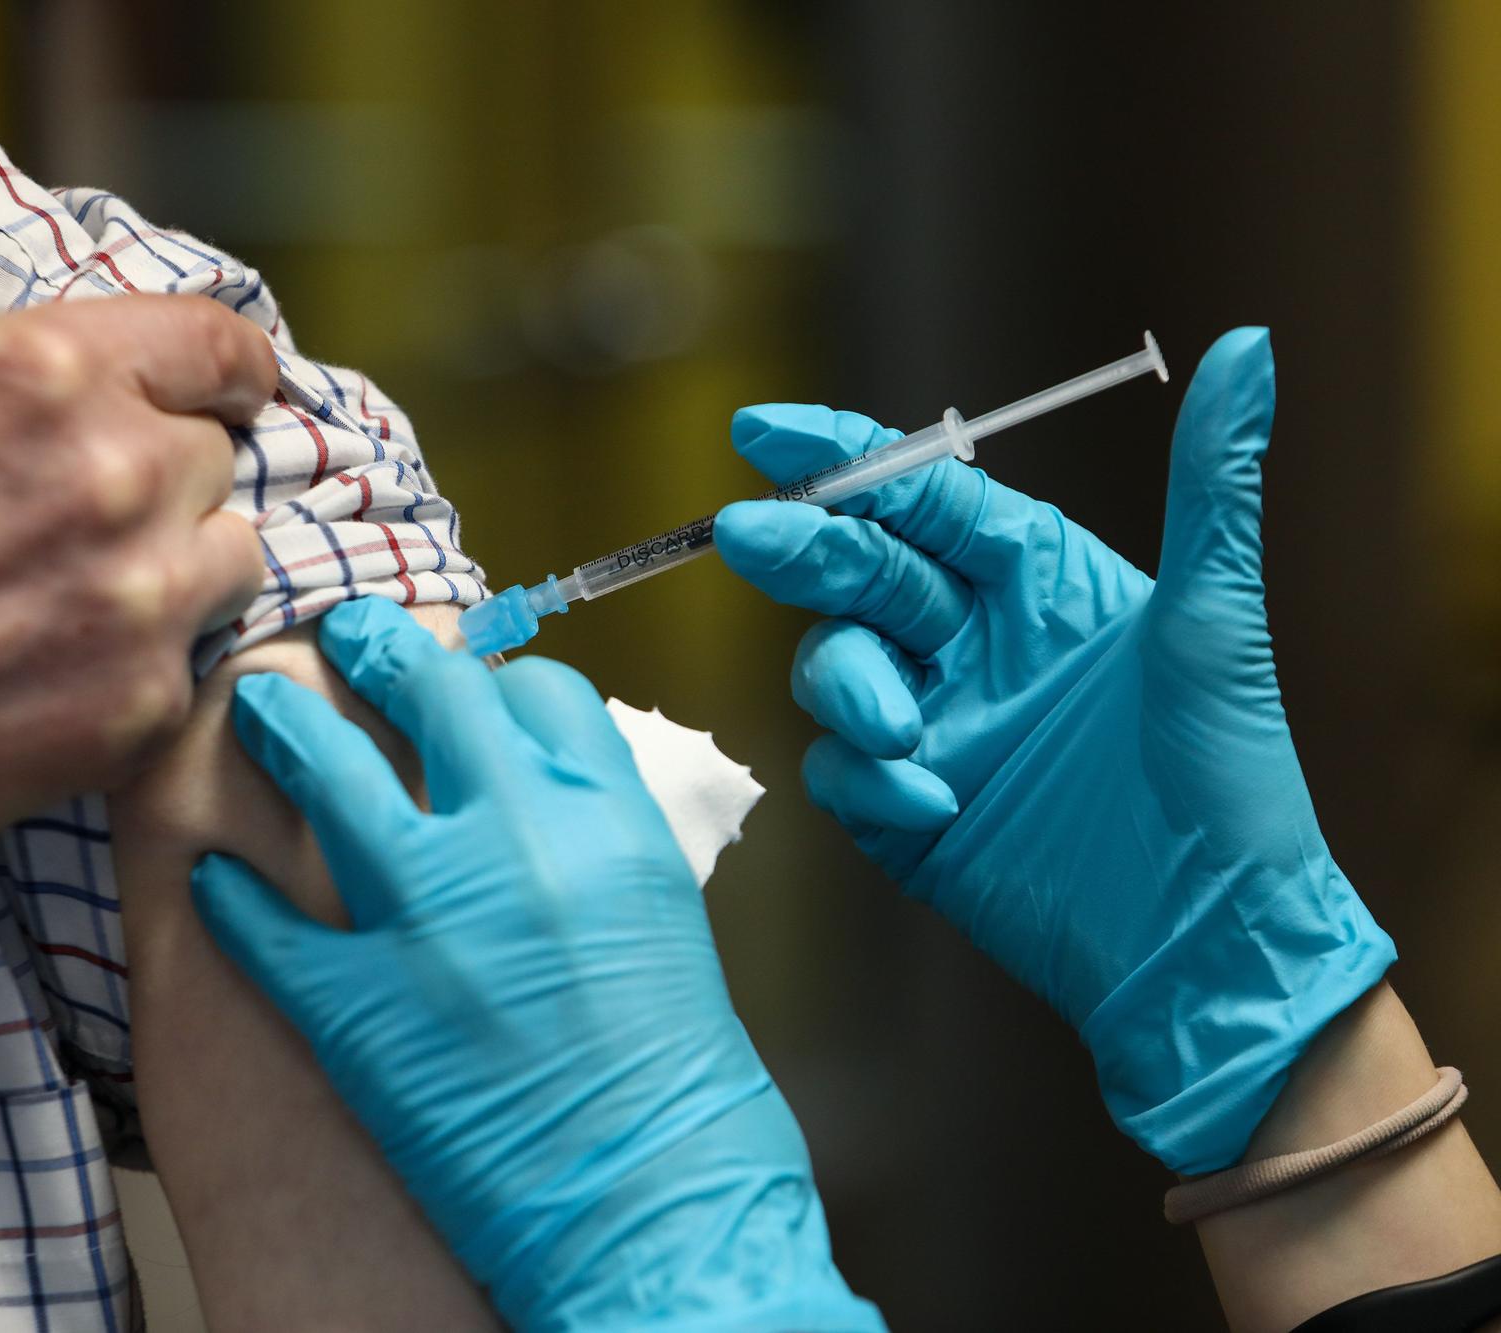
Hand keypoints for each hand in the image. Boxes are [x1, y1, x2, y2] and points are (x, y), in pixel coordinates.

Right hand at [0, 295, 273, 887]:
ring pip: (230, 555)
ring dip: (176, 569)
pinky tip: (53, 678)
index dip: (237, 368)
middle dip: (163, 483)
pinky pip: (192, 658)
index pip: (215, 342)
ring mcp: (146, 592)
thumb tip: (94, 396)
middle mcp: (115, 469)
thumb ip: (16, 390)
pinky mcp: (150, 700)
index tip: (242, 391)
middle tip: (80, 528)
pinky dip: (143, 663)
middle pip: (210, 457)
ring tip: (77, 604)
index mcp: (44, 371)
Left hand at [191, 599, 882, 1331]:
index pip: (537, 689)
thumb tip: (531, 796)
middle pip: (427, 691)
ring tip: (255, 704)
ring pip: (327, 772)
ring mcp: (429, 918)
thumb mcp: (662, 921)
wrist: (656, 1215)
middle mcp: (519, 842)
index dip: (489, 672)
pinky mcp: (356, 1005)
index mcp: (611, 820)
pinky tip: (216, 878)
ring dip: (283, 728)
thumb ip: (593, 839)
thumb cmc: (681, 1091)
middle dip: (374, 647)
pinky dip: (233, 894)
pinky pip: (264, 920)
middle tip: (340, 634)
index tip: (460, 679)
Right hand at [712, 328, 1393, 1172]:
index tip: (764, 431)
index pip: (919, 495)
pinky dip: (866, 778)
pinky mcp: (906, 807)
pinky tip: (931, 804)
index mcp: (1035, 579)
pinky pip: (839, 770)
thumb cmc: (1227, 776)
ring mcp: (933, 723)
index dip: (841, 457)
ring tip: (904, 728)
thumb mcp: (1214, 621)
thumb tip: (1249, 347)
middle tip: (752, 537)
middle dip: (803, 548)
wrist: (1199, 941)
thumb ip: (1211, 484)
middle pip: (859, 567)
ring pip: (832, 664)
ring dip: (848, 684)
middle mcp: (972, 639)